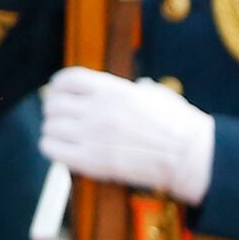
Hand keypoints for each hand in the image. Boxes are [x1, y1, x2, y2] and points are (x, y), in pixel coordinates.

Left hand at [39, 66, 214, 204]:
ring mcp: (92, 135)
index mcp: (113, 89)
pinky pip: (52, 150)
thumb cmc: (179, 125)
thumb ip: (138, 89)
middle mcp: (98, 109)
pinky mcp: (91, 160)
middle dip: (54, 110)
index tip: (58, 90)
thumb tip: (139, 85)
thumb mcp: (157, 95)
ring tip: (61, 136)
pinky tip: (62, 151)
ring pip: (50, 127)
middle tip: (60, 117)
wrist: (188, 156)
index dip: (59, 85)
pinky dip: (52, 149)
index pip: (69, 79)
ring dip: (53, 131)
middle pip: (54, 103)